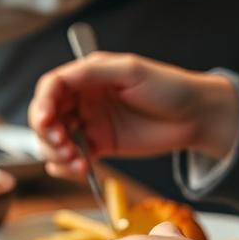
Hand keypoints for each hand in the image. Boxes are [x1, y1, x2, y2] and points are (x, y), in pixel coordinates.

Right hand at [28, 53, 238, 179]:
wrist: (197, 117)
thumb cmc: (169, 86)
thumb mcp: (131, 70)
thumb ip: (92, 71)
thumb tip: (59, 80)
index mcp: (87, 77)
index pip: (50, 88)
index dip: (41, 104)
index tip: (45, 122)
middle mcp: (82, 100)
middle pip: (45, 118)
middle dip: (47, 135)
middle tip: (63, 146)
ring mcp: (88, 124)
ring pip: (52, 141)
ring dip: (55, 154)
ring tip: (76, 162)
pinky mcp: (97, 147)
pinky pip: (69, 159)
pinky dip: (66, 168)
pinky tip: (81, 169)